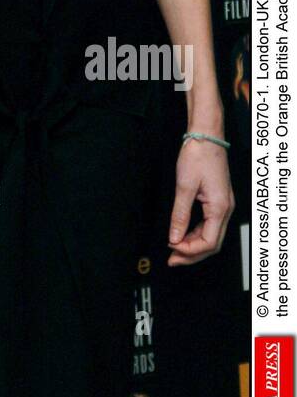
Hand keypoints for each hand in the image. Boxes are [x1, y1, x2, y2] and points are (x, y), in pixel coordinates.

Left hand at [167, 138, 234, 266]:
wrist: (206, 136)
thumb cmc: (198, 155)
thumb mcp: (184, 186)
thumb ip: (179, 215)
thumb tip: (174, 237)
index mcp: (219, 208)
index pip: (208, 242)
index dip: (190, 251)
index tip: (171, 250)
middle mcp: (225, 209)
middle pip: (212, 244)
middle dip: (192, 255)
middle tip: (172, 260)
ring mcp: (223, 205)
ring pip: (211, 236)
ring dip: (193, 245)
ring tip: (174, 250)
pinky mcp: (217, 200)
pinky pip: (209, 224)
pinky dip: (196, 233)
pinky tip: (183, 235)